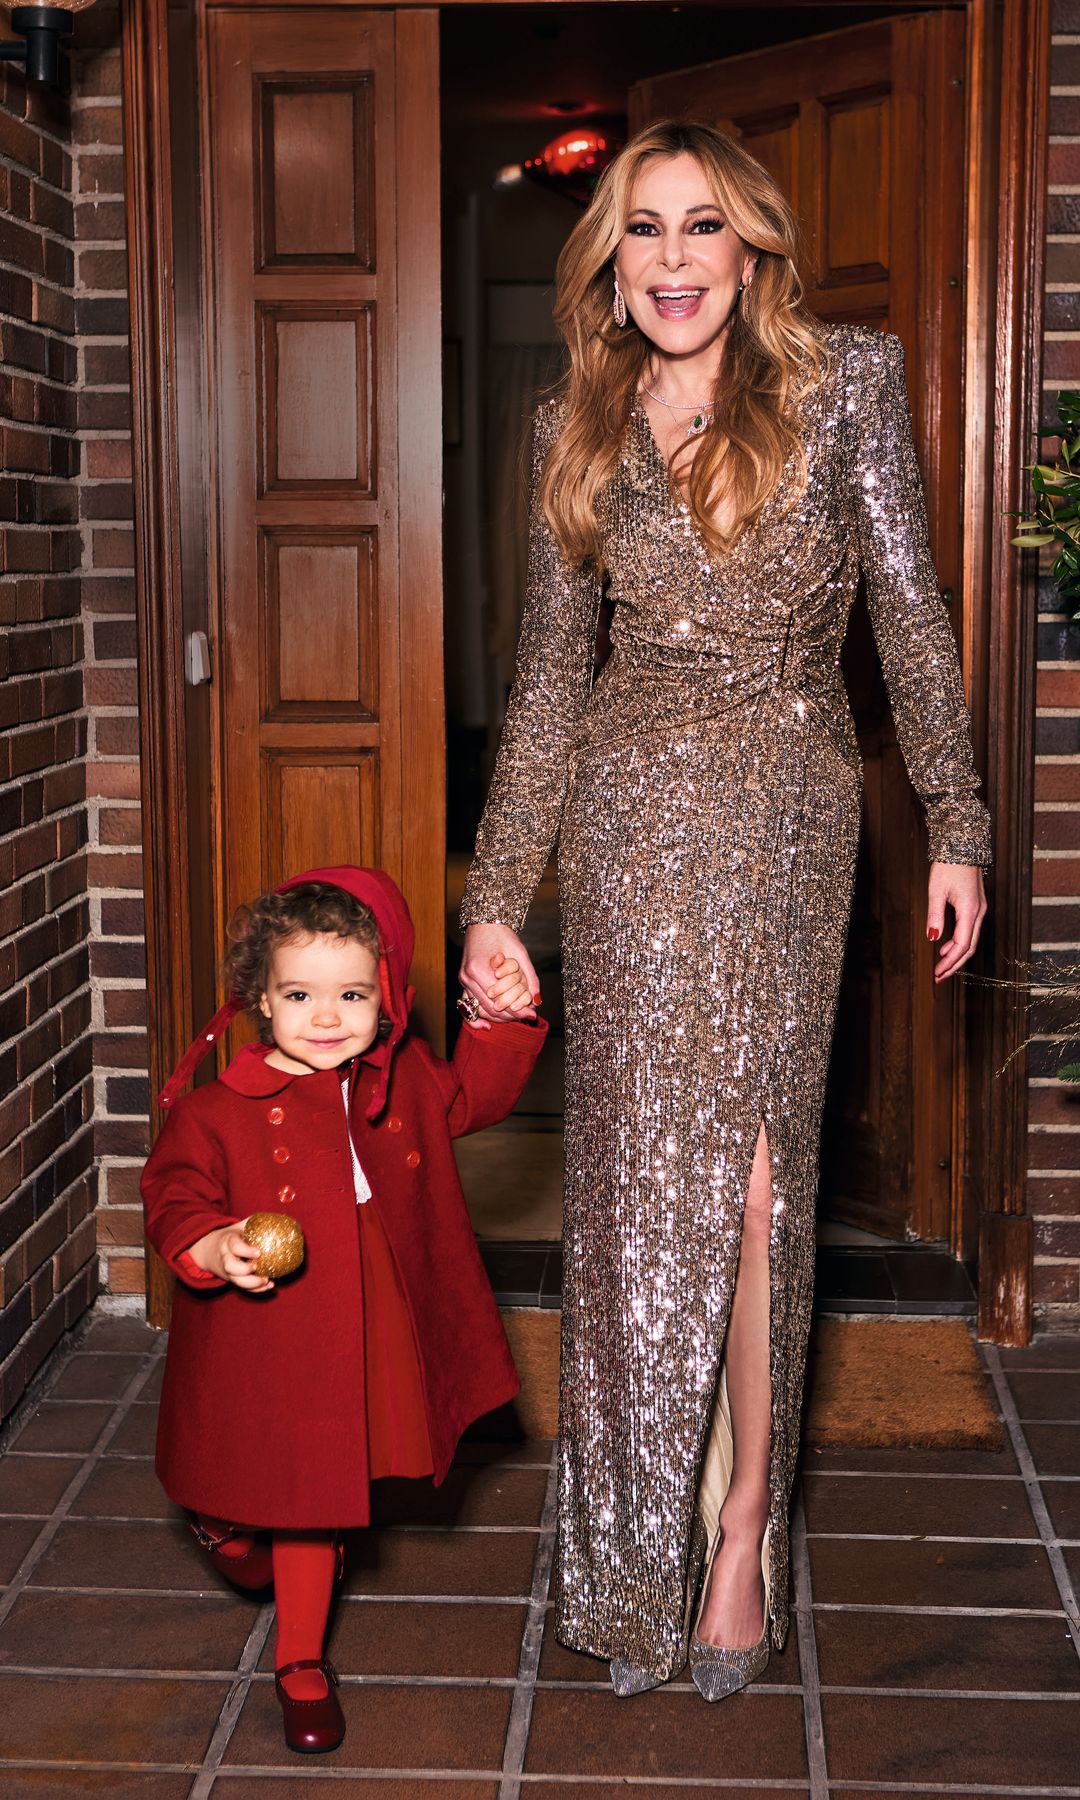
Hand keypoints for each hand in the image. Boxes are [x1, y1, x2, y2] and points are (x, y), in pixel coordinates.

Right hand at [187, 1220, 274, 1292]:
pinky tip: (269, 1286)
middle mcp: (226, 1258)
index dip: (245, 1250)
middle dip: (244, 1270)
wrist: (209, 1250)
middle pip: (230, 1267)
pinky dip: (256, 1290)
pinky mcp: (232, 1280)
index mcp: (228, 1242)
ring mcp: (228, 1272)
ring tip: (267, 1280)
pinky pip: (243, 1288)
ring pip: (236, 1281)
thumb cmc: (230, 1236)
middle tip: (257, 1267)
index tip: (258, 1252)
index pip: (234, 1246)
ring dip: (252, 1284)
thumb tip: (278, 1219)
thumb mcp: (238, 1226)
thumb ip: (254, 1222)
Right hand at [460, 923, 539, 1027]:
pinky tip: (487, 1027)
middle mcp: (467, 977)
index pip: (499, 1001)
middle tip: (527, 1018)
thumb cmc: (501, 935)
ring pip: (480, 1010)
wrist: (484, 923)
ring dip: (497, 1018)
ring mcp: (463, 981)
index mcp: (478, 969)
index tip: (531, 1014)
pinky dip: (476, 1018)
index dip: (517, 1010)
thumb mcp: (520, 954)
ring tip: (514, 1019)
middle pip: (489, 1008)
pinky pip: (467, 1006)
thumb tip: (537, 1000)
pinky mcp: (463, 982)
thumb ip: (529, 978)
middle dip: (509, 1016)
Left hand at [926, 862, 986, 982]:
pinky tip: (947, 946)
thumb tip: (933, 938)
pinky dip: (959, 942)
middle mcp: (979, 912)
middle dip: (954, 964)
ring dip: (957, 954)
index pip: (962, 945)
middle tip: (940, 977)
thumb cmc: (949, 865)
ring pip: (971, 939)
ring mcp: (980, 909)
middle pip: (970, 947)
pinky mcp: (976, 905)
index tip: (937, 973)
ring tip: (941, 965)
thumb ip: (935, 915)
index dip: (950, 962)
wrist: (962, 845)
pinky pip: (970, 930)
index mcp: (971, 911)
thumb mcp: (936, 891)